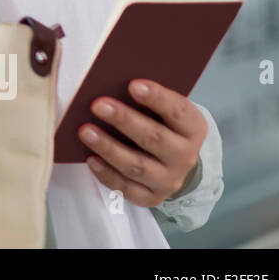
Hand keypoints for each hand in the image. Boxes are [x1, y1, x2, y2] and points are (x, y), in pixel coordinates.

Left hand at [78, 78, 206, 206]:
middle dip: (124, 120)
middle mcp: (185, 157)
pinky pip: (127, 189)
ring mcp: (169, 180)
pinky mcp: (152, 197)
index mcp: (193, 128)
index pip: (178, 111)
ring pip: (138, 166)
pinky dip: (107, 175)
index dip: (157, 98)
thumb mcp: (163, 109)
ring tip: (85, 131)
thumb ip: (145, 97)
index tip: (133, 85)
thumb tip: (113, 82)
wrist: (172, 161)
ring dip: (109, 148)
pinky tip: (90, 159)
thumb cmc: (160, 124)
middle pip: (154, 138)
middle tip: (98, 105)